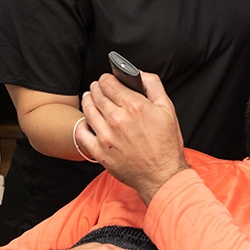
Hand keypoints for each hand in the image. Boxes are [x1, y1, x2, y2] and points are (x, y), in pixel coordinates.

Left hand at [77, 71, 189, 202]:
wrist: (162, 175)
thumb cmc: (166, 144)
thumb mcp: (167, 109)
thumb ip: (153, 86)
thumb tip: (140, 74)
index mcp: (134, 106)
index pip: (108, 83)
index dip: (106, 78)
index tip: (107, 80)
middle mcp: (117, 119)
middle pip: (97, 94)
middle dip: (96, 88)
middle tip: (97, 88)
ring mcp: (106, 136)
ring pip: (88, 110)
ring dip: (87, 101)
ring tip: (89, 99)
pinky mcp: (100, 152)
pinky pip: (81, 133)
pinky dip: (82, 124)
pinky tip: (86, 121)